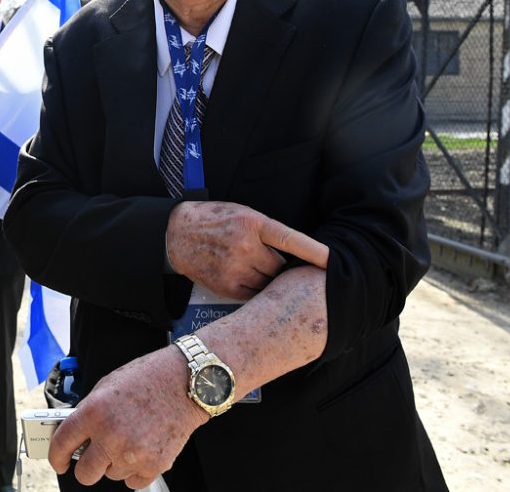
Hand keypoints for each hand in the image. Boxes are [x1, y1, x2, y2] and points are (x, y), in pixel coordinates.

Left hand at [49, 346, 206, 488]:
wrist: (185, 381)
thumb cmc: (147, 378)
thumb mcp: (107, 386)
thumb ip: (89, 412)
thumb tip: (76, 436)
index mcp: (94, 411)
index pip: (62, 444)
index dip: (56, 457)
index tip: (59, 462)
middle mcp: (111, 435)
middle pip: (85, 474)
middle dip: (87, 467)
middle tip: (95, 456)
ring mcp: (133, 453)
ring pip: (111, 475)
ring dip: (116, 462)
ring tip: (132, 437)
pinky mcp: (154, 465)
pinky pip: (133, 482)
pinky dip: (136, 470)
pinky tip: (143, 447)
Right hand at [166, 201, 328, 299]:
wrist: (176, 234)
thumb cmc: (214, 220)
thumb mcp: (241, 213)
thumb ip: (265, 230)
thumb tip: (292, 252)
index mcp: (252, 223)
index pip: (291, 239)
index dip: (314, 251)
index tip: (333, 260)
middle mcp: (245, 246)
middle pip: (280, 267)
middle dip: (277, 265)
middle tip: (264, 258)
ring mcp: (235, 268)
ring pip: (268, 283)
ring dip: (265, 278)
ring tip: (249, 266)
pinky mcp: (226, 286)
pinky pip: (253, 295)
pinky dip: (253, 289)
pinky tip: (241, 276)